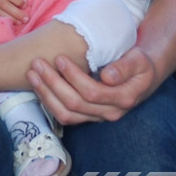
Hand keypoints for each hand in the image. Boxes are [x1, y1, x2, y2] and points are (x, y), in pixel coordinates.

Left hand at [27, 47, 156, 124]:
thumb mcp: (139, 60)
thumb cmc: (140, 63)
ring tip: (32, 74)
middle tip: (37, 63)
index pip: (91, 92)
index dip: (72, 76)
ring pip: (66, 114)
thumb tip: (107, 77)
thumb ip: (125, 67)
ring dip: (46, 94)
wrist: (143, 76)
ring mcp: (97, 117)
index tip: (59, 57)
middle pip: (74, 104)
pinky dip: (48, 101)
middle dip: (52, 83)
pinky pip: (64, 115)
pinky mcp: (87, 116)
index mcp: (123, 99)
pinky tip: (38, 85)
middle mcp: (109, 113)